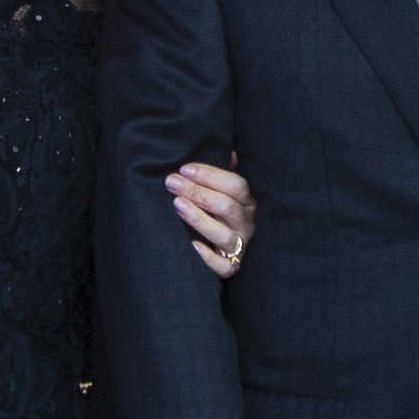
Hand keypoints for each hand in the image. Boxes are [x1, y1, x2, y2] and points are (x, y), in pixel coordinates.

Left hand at [168, 159, 257, 279]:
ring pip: (224, 236)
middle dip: (198, 192)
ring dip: (199, 219)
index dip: (211, 175)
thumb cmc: (219, 212)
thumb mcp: (224, 191)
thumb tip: (228, 150)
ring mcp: (239, 246)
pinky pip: (224, 267)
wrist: (225, 250)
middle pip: (227, 206)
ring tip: (177, 205)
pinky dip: (209, 258)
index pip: (235, 185)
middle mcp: (246, 224)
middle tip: (171, 183)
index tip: (184, 169)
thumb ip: (223, 172)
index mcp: (246, 202)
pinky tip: (192, 246)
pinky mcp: (231, 267)